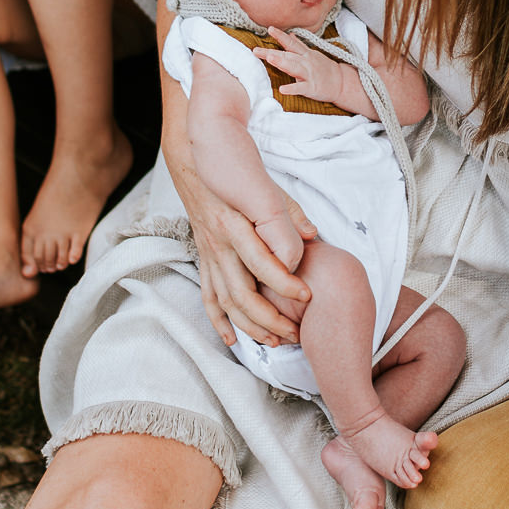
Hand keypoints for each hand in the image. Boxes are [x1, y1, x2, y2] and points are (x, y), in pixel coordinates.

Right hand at [181, 165, 316, 348]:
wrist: (195, 167)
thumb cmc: (237, 177)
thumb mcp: (267, 188)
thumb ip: (289, 213)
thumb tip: (312, 235)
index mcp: (235, 226)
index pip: (261, 263)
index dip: (285, 283)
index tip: (306, 296)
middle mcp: (219, 244)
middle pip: (241, 293)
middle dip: (270, 318)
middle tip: (295, 331)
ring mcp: (209, 255)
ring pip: (226, 301)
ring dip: (250, 326)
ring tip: (275, 341)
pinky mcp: (204, 259)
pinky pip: (209, 295)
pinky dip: (219, 320)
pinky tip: (232, 338)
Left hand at [255, 27, 344, 106]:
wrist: (341, 82)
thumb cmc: (324, 68)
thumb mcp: (312, 54)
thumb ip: (299, 45)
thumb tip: (291, 34)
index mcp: (305, 54)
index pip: (291, 43)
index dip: (280, 36)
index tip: (269, 28)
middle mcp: (306, 62)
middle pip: (287, 56)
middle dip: (272, 53)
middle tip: (256, 50)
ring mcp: (309, 74)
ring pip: (294, 67)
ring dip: (282, 63)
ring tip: (270, 58)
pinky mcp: (312, 87)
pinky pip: (300, 88)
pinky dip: (292, 88)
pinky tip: (282, 89)